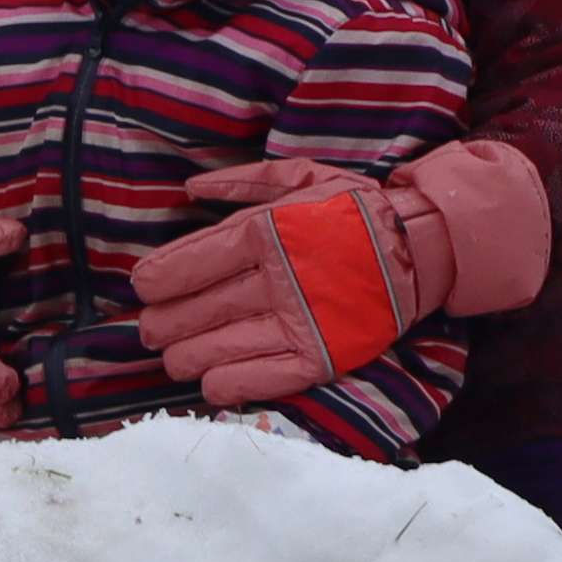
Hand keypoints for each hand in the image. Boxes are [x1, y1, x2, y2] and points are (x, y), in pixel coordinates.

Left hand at [133, 140, 550, 403]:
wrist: (420, 246)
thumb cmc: (353, 209)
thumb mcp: (302, 177)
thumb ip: (244, 184)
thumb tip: (190, 188)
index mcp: (269, 232)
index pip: (197, 260)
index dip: (162, 276)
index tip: (142, 286)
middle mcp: (279, 278)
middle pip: (202, 308)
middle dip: (165, 322)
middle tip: (149, 330)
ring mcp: (301, 321)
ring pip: (222, 347)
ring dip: (187, 355)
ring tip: (172, 356)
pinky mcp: (323, 356)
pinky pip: (263, 377)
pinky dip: (229, 383)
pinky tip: (208, 382)